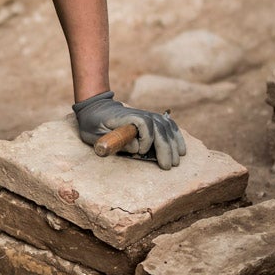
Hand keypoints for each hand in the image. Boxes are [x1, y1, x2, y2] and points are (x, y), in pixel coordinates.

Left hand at [72, 91, 187, 169]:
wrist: (95, 107)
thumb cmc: (92, 123)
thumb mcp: (95, 133)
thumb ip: (114, 141)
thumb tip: (136, 149)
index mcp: (124, 117)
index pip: (144, 123)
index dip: (146, 138)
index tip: (141, 152)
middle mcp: (139, 114)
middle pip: (159, 127)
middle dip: (165, 147)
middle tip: (167, 166)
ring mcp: (146, 115)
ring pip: (166, 127)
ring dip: (173, 144)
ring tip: (176, 161)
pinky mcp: (150, 120)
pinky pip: (168, 125)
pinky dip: (176, 136)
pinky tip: (181, 149)